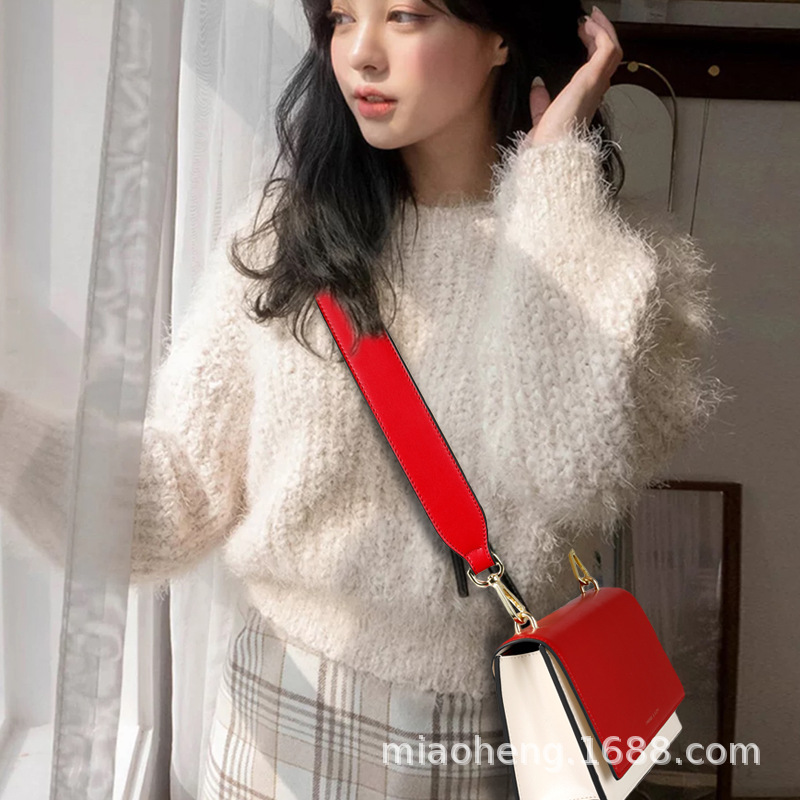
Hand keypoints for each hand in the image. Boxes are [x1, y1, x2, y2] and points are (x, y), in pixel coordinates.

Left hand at [526, 6, 622, 146]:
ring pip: (612, 49)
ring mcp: (596, 84)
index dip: (592, 47)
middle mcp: (595, 91)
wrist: (551, 151)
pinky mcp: (592, 79)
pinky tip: (588, 24)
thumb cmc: (548, 142)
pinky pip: (606, 48)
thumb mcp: (541, 116)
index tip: (581, 33)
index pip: (597, 67)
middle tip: (590, 20)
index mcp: (585, 99)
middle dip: (601, 34)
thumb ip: (540, 101)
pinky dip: (600, 33)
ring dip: (603, 30)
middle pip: (609, 56)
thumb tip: (537, 85)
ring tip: (591, 17)